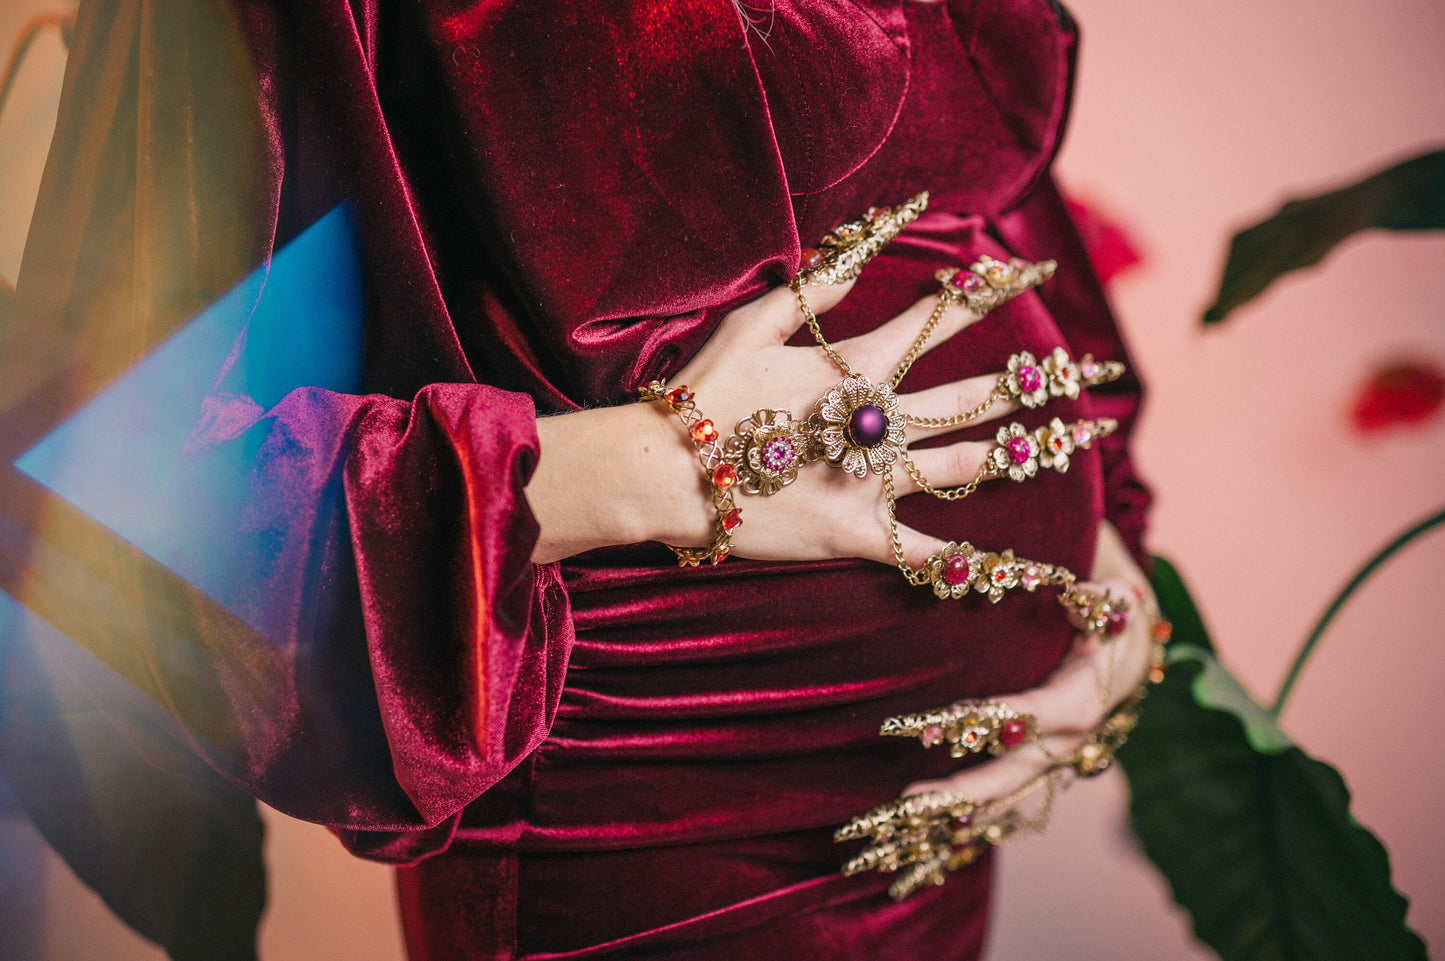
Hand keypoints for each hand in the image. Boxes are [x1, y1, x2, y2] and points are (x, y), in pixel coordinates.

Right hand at [529, 276, 1025, 563]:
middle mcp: (876, 424)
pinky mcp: (854, 533)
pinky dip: (963, 561)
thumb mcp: (750, 325)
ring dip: (1015, 455)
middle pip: (968, 399)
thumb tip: (860, 256)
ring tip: (1063, 447)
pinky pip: (920, 551)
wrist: (665, 473)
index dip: (982, 295)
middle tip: (1082, 371)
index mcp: (854, 371)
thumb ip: (809, 291)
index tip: (1024, 273)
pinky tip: (1010, 566)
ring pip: (961, 468)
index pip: (935, 323)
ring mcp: (869, 482)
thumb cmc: (704, 395)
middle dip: (1027, 382)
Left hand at [834, 521, 1161, 896]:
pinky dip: (981, 816)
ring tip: (909, 825)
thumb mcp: (1107, 579)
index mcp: (1089, 693)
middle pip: (1021, 773)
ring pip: (1017, 795)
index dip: (983, 724)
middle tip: (907, 801)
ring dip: (966, 812)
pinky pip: (1016, 795)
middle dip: (965, 791)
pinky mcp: (1052, 761)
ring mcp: (1068, 755)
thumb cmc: (1111, 590)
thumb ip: (1091, 589)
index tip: (927, 729)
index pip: (1032, 715)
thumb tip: (1077, 588)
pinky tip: (938, 837)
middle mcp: (1080, 736)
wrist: (1139, 624)